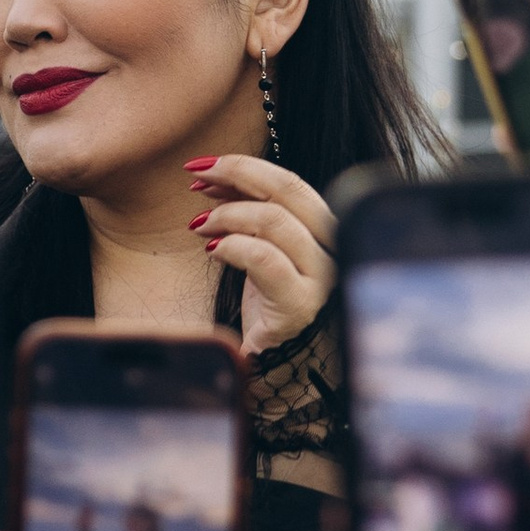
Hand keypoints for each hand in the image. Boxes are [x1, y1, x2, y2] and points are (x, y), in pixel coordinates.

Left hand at [185, 150, 336, 353]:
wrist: (276, 364)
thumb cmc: (266, 302)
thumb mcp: (259, 246)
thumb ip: (249, 211)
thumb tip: (217, 176)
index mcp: (325, 230)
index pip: (290, 182)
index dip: (246, 166)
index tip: (205, 166)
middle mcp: (332, 249)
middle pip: (288, 190)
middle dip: (236, 174)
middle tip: (196, 177)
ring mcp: (322, 278)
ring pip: (274, 221)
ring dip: (226, 215)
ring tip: (199, 225)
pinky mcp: (301, 305)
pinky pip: (264, 260)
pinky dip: (232, 246)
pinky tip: (211, 250)